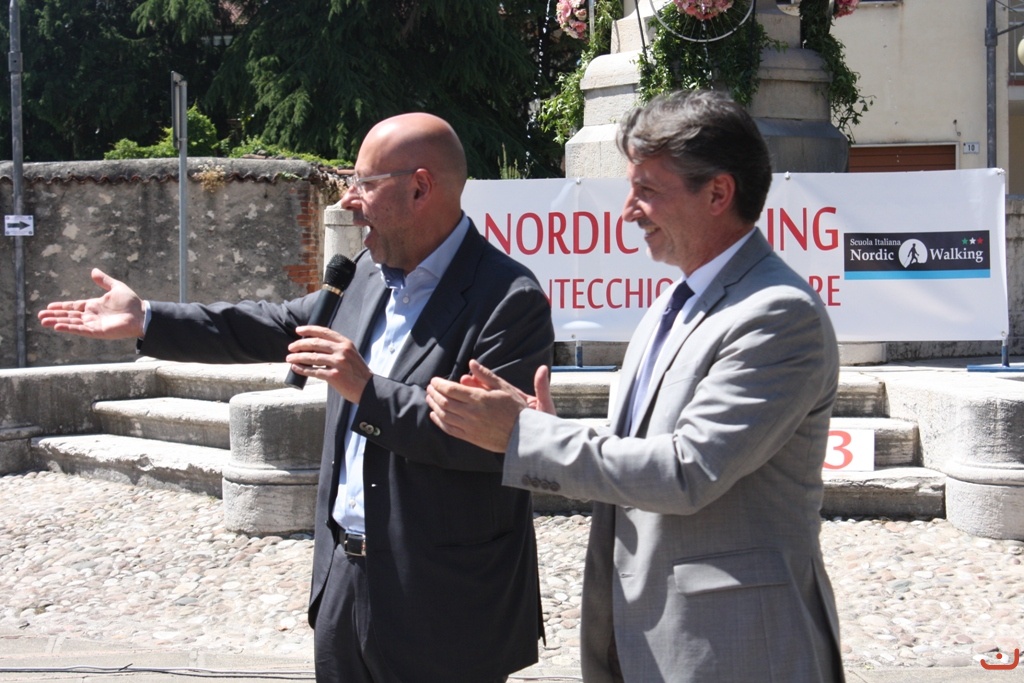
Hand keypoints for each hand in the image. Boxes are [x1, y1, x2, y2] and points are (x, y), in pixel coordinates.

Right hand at [37, 268, 145, 339]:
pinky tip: (58, 326)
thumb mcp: (116, 287)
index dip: (61, 307)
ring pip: (72, 323)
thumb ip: (104, 281)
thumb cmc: (132, 303)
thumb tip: (93, 271)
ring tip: (44, 322)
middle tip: (40, 316)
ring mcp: (94, 324)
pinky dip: (69, 328)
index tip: (49, 307)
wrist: (142, 315)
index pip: (74, 307)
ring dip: (58, 322)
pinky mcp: (98, 331)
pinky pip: (81, 330)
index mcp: (94, 306)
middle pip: (69, 316)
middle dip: (55, 316)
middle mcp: (92, 316)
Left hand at [286, 325, 371, 402]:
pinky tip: (295, 368)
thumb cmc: (358, 372)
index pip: (324, 332)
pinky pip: (313, 371)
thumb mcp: (351, 354)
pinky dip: (302, 369)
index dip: (309, 330)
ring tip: (289, 358)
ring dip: (298, 357)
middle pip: (315, 343)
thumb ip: (337, 348)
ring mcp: (338, 363)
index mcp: (346, 343)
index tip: (298, 330)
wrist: (368, 389)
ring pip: (312, 357)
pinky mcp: (334, 376)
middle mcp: (342, 351)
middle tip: (290, 347)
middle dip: (300, 344)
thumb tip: (314, 345)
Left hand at [426, 360, 553, 452]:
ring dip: (434, 405)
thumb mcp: (503, 387)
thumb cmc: (515, 408)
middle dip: (434, 393)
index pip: (451, 389)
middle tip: (429, 387)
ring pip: (444, 415)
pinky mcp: (470, 437)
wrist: (523, 435)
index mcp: (479, 398)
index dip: (440, 384)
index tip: (434, 380)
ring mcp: (470, 427)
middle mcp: (471, 413)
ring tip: (430, 398)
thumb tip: (471, 363)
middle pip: (444, 401)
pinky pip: (449, 429)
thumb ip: (485, 375)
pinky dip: (439, 421)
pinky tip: (435, 415)